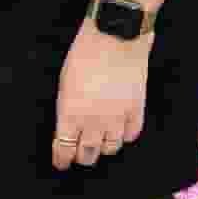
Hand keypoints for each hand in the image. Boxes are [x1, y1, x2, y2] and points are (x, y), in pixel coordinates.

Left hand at [52, 23, 150, 172]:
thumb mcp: (64, 81)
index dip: (61, 160)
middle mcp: (93, 121)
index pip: (64, 149)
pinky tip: (120, 129)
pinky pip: (131, 135)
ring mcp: (117, 118)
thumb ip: (66, 108)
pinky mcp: (136, 110)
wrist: (115, 35)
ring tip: (100, 141)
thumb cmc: (84, 52)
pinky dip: (125, 135)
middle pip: (87, 154)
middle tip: (79, 154)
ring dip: (103, 147)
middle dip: (81, 156)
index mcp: (70, 113)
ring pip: (110, 148)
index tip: (61, 163)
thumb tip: (66, 126)